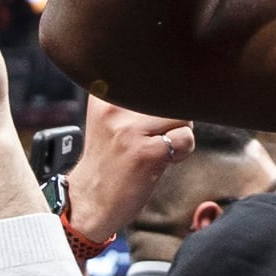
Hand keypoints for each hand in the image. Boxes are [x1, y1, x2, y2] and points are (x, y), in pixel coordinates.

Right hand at [60, 97, 193, 246]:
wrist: (90, 200)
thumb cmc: (109, 158)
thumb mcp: (110, 116)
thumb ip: (135, 96)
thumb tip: (179, 82)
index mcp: (105, 92)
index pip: (155, 75)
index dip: (163, 97)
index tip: (151, 118)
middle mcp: (114, 106)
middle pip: (171, 95)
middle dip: (173, 116)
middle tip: (154, 136)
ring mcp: (128, 129)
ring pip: (182, 115)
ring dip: (179, 133)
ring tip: (157, 147)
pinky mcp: (144, 152)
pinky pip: (186, 138)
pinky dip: (182, 151)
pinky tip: (162, 160)